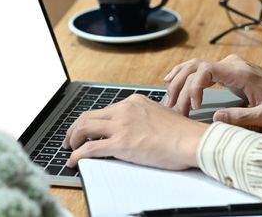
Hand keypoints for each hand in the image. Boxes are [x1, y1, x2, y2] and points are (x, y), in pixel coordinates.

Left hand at [62, 95, 207, 169]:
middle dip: (75, 128)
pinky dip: (77, 154)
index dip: (91, 121)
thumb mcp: (159, 115)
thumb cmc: (183, 133)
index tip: (86, 129)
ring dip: (72, 139)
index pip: (104, 110)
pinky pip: (90, 148)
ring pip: (84, 128)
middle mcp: (124, 109)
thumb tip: (135, 130)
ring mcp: (121, 125)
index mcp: (134, 102)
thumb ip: (143, 118)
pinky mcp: (121, 143)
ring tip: (69, 149)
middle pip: (88, 116)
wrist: (192, 140)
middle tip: (70, 139)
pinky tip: (73, 160)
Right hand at [163, 54, 261, 126]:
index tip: (195, 106)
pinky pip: (198, 68)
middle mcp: (230, 64)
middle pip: (195, 67)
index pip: (206, 71)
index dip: (195, 87)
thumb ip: (241, 117)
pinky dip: (183, 74)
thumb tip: (215, 118)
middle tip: (173, 107)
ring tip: (168, 98)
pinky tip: (171, 80)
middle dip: (180, 87)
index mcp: (239, 73)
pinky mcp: (225, 69)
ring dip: (178, 80)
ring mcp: (227, 64)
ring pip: (194, 65)